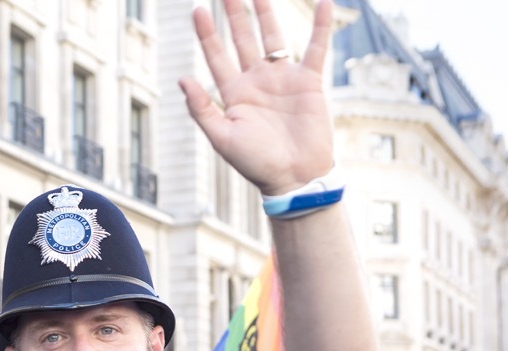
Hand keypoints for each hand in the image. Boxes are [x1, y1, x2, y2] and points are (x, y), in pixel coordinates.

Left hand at [179, 0, 335, 195]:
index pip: (216, 55)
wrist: (294, 176)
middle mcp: (257, 81)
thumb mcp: (222, 137)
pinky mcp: (309, 82)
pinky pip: (315, 48)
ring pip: (273, 37)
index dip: (207, 33)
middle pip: (242, 39)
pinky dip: (321, 26)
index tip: (198, 9)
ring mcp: (283, 79)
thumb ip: (202, 108)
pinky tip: (324, 3)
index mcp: (234, 93)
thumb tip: (183, 78)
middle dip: (235, 14)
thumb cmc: (256, 163)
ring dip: (266, 12)